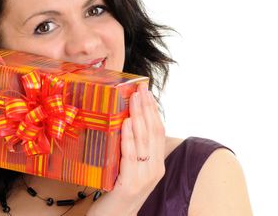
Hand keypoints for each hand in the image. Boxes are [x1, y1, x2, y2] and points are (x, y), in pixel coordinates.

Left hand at [87, 82, 165, 215]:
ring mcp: (145, 177)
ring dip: (139, 116)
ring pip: (144, 140)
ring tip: (134, 99)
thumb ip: (132, 148)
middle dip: (147, 108)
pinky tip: (127, 122)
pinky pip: (130, 155)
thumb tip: (125, 121)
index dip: (154, 111)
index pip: (158, 131)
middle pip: (153, 132)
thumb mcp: (130, 167)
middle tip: (140, 89)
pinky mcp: (131, 183)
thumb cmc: (118, 189)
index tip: (146, 92)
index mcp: (157, 164)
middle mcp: (155, 169)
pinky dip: (129, 136)